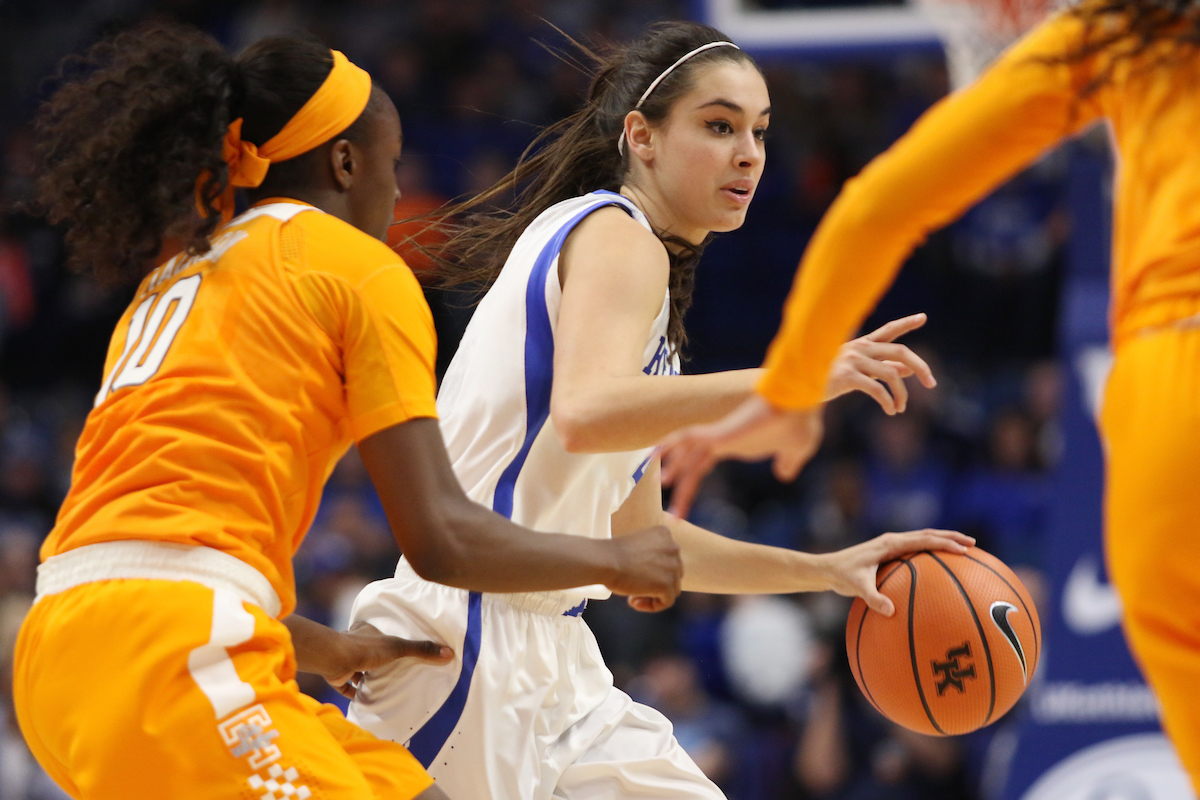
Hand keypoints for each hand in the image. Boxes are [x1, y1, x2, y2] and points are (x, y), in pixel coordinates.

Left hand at [321, 622, 453, 698]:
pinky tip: (362, 699)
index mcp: (366, 631)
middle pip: (365, 649)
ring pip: (355, 667)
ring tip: (378, 685)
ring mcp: (344, 659)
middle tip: (388, 668)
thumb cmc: (367, 648)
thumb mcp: (398, 647)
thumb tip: (449, 653)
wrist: (336, 659)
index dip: (381, 637)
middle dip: (374, 659)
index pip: (374, 631)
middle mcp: (354, 643)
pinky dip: (352, 693)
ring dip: (363, 676)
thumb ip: (421, 650)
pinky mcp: (337, 676)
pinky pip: (345, 686)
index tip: (391, 645)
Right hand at [605, 525, 682, 611]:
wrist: (604, 560)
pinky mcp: (667, 584)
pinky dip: (652, 606)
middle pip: (673, 574)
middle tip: (634, 590)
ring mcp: (673, 566)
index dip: (654, 571)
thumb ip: (651, 557)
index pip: (668, 558)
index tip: (636, 576)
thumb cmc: (612, 554)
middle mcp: (673, 548)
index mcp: (664, 534)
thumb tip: (656, 577)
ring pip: (672, 589)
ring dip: (653, 596)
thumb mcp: (637, 547)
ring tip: (633, 599)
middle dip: (655, 585)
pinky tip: (635, 603)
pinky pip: (666, 602)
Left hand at [661, 396, 823, 517]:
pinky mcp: (721, 433)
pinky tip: (655, 458)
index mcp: (735, 443)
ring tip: (660, 489)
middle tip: (674, 516)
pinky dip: (669, 447)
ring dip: (673, 471)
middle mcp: (723, 439)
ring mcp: (720, 435)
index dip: (691, 478)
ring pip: (688, 456)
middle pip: (693, 465)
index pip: (703, 462)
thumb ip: (788, 462)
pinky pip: (687, 439)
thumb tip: (783, 475)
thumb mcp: (796, 451)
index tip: (683, 501)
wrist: (801, 403)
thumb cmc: (800, 421)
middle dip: (683, 489)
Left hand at [817, 530, 975, 615]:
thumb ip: (873, 598)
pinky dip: (931, 555)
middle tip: (973, 545)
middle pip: (929, 535)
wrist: (828, 569)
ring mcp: (893, 546)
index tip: (964, 550)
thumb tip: (890, 612)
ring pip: (924, 540)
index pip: (923, 540)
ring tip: (964, 552)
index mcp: (890, 543)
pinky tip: (940, 571)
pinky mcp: (891, 554)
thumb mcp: (856, 587)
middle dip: (951, 537)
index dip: (945, 543)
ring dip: (943, 543)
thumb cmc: (842, 575)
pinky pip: (916, 552)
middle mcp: (894, 541)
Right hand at [825, 313, 935, 414]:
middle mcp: (859, 348)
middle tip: (932, 382)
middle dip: (920, 366)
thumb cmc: (827, 380)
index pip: (888, 330)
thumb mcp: (857, 372)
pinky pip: (876, 388)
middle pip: (899, 351)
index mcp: (861, 345)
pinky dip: (888, 401)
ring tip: (901, 408)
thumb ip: (882, 368)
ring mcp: (852, 360)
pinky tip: (890, 411)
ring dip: (901, 393)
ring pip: (891, 373)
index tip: (923, 317)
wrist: (798, 389)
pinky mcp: (846, 376)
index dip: (906, 323)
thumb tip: (907, 371)